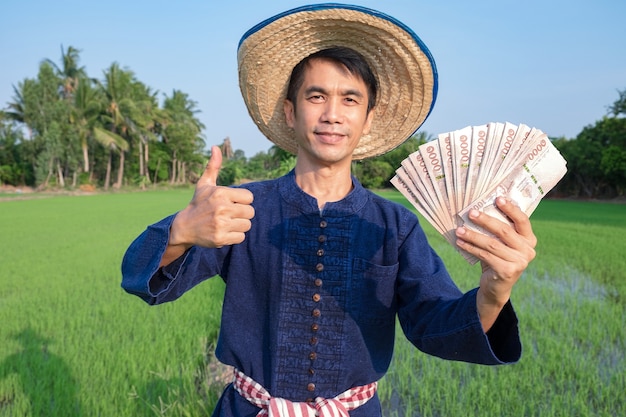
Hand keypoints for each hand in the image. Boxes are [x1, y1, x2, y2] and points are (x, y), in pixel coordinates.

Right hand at [162, 146, 254, 262]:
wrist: (184, 227)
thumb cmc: (198, 204)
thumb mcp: (205, 184)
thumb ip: (213, 166)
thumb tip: (216, 147)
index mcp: (221, 193)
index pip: (249, 197)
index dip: (242, 201)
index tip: (232, 203)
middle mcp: (221, 208)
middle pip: (250, 212)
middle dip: (242, 214)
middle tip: (229, 214)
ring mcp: (221, 224)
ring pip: (247, 225)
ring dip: (239, 225)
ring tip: (227, 223)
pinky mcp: (221, 238)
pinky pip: (241, 237)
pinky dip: (235, 236)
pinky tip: (224, 232)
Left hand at [455, 197, 535, 328]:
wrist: (497, 287)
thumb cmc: (498, 258)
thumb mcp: (502, 243)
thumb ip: (498, 229)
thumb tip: (478, 208)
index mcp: (529, 239)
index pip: (522, 220)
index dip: (511, 209)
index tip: (497, 198)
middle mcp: (528, 250)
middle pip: (504, 231)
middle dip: (485, 220)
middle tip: (470, 212)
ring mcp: (519, 262)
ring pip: (492, 244)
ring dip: (473, 235)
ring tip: (459, 230)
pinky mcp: (508, 271)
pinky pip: (485, 255)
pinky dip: (471, 248)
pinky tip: (460, 243)